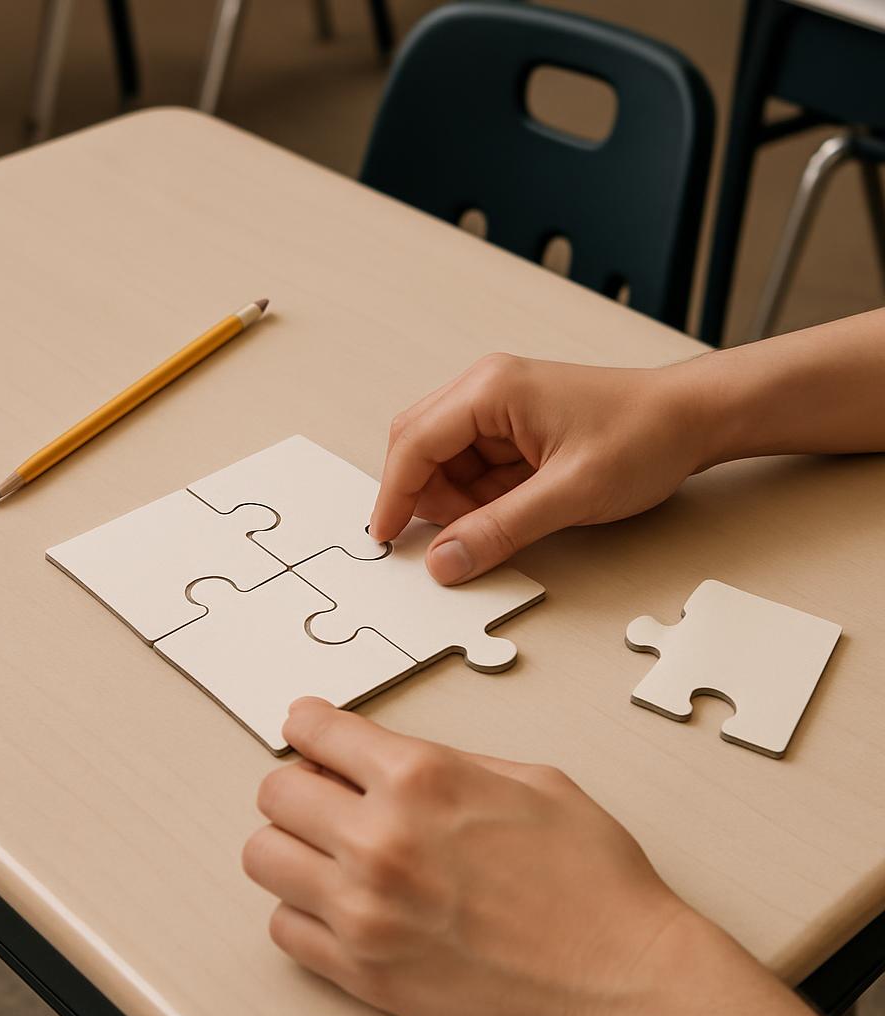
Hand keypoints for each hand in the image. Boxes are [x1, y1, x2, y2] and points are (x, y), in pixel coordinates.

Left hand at [243, 699, 814, 1015]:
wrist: (624, 982)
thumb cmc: (593, 885)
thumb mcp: (530, 780)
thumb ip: (446, 761)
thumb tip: (391, 757)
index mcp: (422, 778)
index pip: (316, 731)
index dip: (308, 723)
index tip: (307, 727)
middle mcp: (381, 840)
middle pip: (275, 792)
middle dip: (299, 782)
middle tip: (324, 789)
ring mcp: (365, 911)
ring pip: (264, 857)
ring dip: (292, 843)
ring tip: (328, 847)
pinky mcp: (364, 971)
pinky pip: (285, 928)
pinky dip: (302, 908)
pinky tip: (341, 900)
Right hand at [370, 353, 708, 583]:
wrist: (692, 420)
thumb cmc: (642, 437)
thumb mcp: (570, 494)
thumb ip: (500, 529)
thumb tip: (444, 561)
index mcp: (491, 389)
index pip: (415, 442)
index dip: (394, 495)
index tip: (386, 539)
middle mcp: (485, 389)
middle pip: (419, 447)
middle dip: (426, 498)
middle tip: (452, 540)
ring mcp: (498, 408)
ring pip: (444, 462)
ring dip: (457, 502)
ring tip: (502, 524)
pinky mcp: (512, 428)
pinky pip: (472, 468)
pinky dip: (478, 499)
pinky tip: (511, 513)